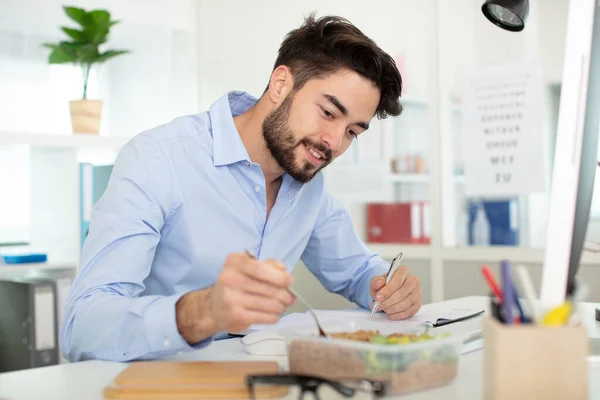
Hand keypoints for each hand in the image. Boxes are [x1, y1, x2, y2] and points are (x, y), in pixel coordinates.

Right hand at [176, 253, 294, 343]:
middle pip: (268, 288)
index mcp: (234, 262)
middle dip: (285, 294)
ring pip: (269, 304)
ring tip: (282, 306)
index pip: (261, 269)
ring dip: (281, 306)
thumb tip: (284, 270)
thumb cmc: (236, 283)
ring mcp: (231, 299)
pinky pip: (264, 317)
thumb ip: (267, 264)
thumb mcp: (247, 266)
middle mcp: (229, 279)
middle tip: (290, 298)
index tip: (290, 281)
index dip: (279, 276)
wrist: (213, 307)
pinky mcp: (236, 316)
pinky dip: (274, 316)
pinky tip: (274, 314)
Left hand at [369, 265, 420, 319]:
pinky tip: (391, 315)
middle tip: (378, 306)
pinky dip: (399, 315)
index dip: (387, 290)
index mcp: (403, 271)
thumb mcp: (377, 281)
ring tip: (383, 309)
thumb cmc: (384, 284)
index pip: (398, 280)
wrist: (389, 290)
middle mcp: (413, 280)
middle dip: (388, 302)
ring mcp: (417, 293)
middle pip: (402, 293)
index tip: (378, 298)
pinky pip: (410, 312)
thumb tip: (379, 283)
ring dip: (392, 309)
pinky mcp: (418, 303)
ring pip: (405, 303)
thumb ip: (376, 281)